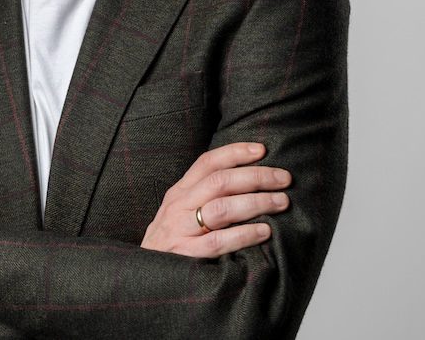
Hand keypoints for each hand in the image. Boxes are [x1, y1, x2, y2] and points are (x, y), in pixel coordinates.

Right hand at [141, 141, 291, 257]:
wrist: (140, 275)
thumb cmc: (171, 241)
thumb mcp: (179, 212)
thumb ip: (204, 197)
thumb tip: (247, 181)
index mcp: (179, 192)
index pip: (207, 163)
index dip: (235, 152)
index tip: (262, 150)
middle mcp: (179, 205)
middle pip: (220, 181)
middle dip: (256, 176)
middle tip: (284, 179)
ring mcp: (180, 229)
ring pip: (221, 208)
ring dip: (256, 202)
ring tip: (281, 202)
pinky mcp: (185, 253)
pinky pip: (218, 241)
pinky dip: (244, 234)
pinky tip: (264, 232)